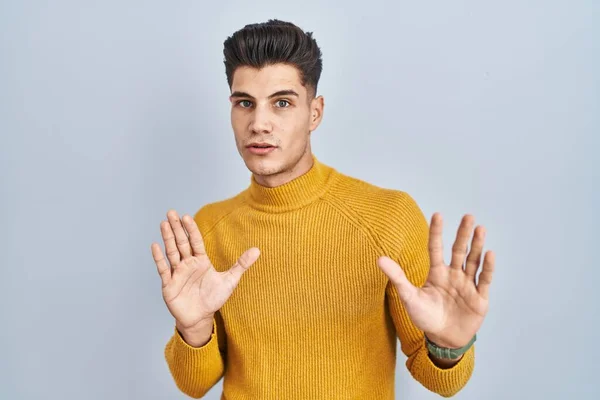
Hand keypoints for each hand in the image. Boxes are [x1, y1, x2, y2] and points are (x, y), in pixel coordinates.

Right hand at [151, 210, 259, 330]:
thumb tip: (257, 250)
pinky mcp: (169, 284)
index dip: (191, 229)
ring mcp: (177, 273)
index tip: (187, 216)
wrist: (200, 318)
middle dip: (176, 228)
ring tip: (164, 223)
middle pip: (182, 242)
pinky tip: (155, 246)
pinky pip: (164, 269)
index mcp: (201, 261)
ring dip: (168, 238)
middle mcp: (188, 264)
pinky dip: (159, 258)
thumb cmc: (213, 299)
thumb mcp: (230, 280)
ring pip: (172, 252)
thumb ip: (241, 264)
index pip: (195, 241)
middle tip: (171, 212)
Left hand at [377, 213, 494, 347]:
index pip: (436, 248)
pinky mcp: (479, 298)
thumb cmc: (425, 317)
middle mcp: (453, 275)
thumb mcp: (408, 297)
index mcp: (437, 273)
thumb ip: (397, 277)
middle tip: (468, 216)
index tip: (438, 214)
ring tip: (480, 228)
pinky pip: (484, 279)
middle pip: (459, 250)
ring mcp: (467, 285)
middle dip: (463, 234)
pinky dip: (487, 267)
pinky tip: (489, 253)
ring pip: (473, 261)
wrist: (443, 339)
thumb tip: (379, 259)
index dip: (436, 232)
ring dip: (477, 245)